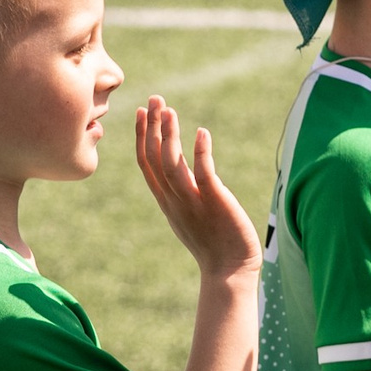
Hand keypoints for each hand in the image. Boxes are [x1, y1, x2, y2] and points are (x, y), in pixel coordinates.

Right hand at [136, 96, 259, 280]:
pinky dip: (200, 152)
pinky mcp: (214, 202)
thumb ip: (185, 194)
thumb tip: (187, 175)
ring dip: (169, 134)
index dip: (142, 137)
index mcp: (167, 202)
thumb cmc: (214, 246)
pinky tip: (201, 133)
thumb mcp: (191, 217)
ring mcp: (192, 201)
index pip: (146, 164)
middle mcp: (174, 200)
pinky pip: (203, 173)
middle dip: (153, 126)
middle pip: (154, 158)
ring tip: (169, 110)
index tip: (142, 113)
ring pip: (172, 163)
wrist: (229, 271)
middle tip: (154, 98)